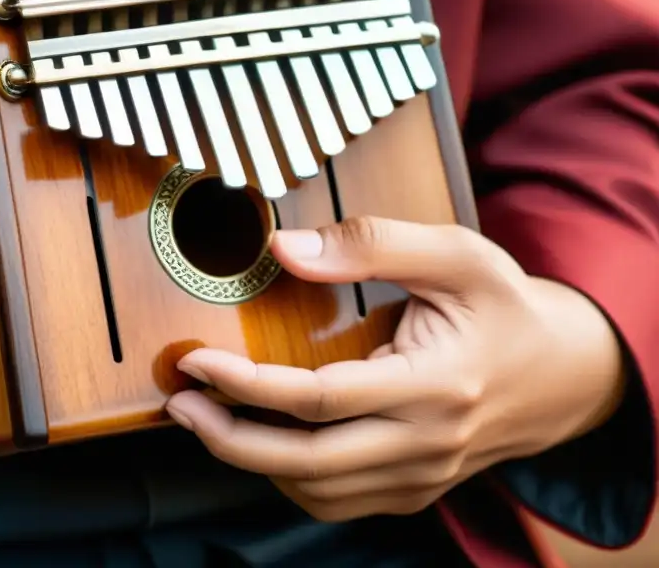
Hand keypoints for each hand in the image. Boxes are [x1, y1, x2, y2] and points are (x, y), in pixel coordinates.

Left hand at [165, 217, 625, 521]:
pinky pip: (339, 501)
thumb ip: (373, 242)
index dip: (248, 384)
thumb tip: (285, 247)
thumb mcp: (456, 253)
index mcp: (436, 385)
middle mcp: (427, 443)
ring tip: (208, 419)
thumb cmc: (505, 307)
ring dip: (253, 462)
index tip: (198, 362)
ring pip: (318, 491)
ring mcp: (421, 475)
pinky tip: (262, 442)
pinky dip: (290, 478)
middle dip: (230, 438)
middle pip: (309, 462)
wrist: (562, 374)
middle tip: (181, 404)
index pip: (321, 399)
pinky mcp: (415, 489)